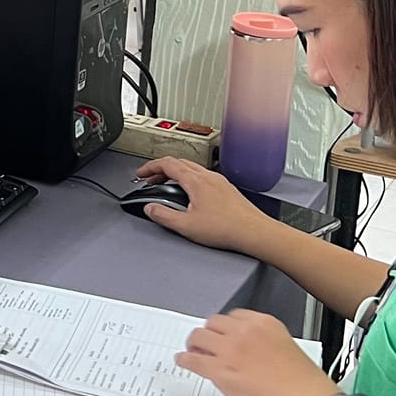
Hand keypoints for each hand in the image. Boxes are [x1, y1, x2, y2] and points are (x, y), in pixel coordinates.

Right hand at [133, 156, 283, 256]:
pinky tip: (190, 195)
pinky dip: (190, 179)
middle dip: (161, 170)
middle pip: (179, 163)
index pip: (167, 164)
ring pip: (192, 168)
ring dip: (176, 174)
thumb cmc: (227, 228)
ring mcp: (219, 181)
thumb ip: (163, 215)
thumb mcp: (186, 226)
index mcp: (195, 181)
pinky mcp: (227, 189)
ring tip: (168, 187)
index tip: (141, 174)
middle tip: (151, 180)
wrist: (255, 232)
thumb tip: (150, 209)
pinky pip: (203, 177)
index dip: (150, 167)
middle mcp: (208, 177)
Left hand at [176, 309, 337, 395]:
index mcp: (265, 324)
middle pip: (213, 323)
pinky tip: (184, 362)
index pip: (234, 316)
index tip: (223, 334)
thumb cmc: (306, 387)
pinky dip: (185, 360)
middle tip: (206, 344)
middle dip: (209, 334)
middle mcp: (245, 332)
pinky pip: (193, 360)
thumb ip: (265, 345)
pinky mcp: (220, 371)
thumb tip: (251, 354)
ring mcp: (231, 350)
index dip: (225, 328)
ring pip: (199, 337)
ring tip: (193, 352)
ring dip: (194, 345)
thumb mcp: (288, 350)